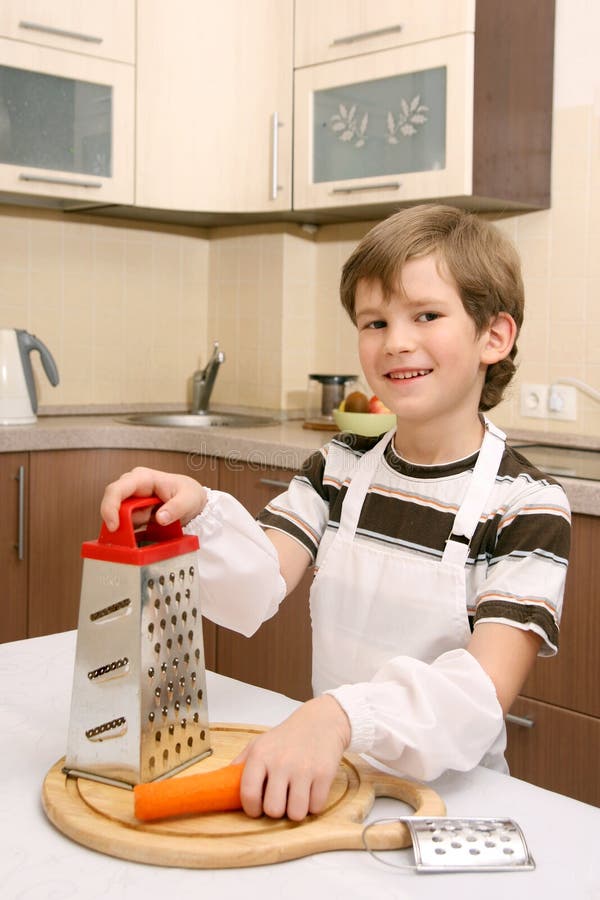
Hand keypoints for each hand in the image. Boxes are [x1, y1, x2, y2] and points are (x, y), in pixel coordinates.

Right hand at [100, 466, 207, 530]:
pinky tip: (143, 534)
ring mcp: (132, 500)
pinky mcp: (134, 513)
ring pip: (119, 517)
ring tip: (147, 530)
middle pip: (113, 504)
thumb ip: (176, 508)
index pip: (117, 489)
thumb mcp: (189, 499)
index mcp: (143, 478)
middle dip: (118, 522)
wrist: (194, 501)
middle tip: (128, 537)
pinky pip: (125, 525)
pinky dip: (130, 533)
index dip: (110, 506)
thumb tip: (161, 518)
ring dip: (128, 528)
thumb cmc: (189, 493)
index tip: (113, 526)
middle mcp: (133, 487)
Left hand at [233, 695, 350, 820]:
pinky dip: (314, 804)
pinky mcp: (324, 774)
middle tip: (281, 798)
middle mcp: (281, 762)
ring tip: (296, 795)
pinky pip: (316, 808)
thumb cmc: (286, 737)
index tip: (257, 808)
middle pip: (273, 810)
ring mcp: (304, 769)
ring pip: (296, 813)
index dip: (252, 809)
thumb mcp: (259, 743)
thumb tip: (221, 785)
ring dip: (296, 809)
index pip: (248, 794)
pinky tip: (311, 789)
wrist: (320, 721)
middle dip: (277, 810)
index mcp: (260, 755)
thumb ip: (241, 764)